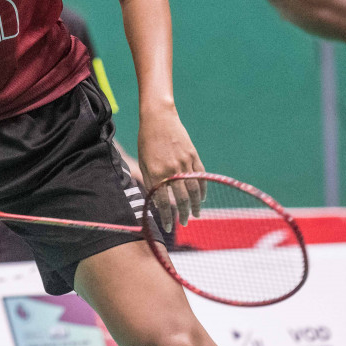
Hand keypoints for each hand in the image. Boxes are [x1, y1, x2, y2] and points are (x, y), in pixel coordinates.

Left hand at [137, 106, 204, 231]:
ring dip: (195, 206)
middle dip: (183, 214)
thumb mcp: (143, 162)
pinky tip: (201, 199)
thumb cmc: (147, 141)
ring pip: (193, 190)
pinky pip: (201, 177)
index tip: (168, 227)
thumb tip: (157, 203)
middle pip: (180, 199)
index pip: (162, 201)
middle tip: (184, 223)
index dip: (166, 217)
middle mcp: (171, 169)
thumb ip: (151, 182)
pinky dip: (202, 190)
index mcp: (156, 172)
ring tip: (195, 215)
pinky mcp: (193, 156)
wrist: (159, 118)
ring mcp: (184, 162)